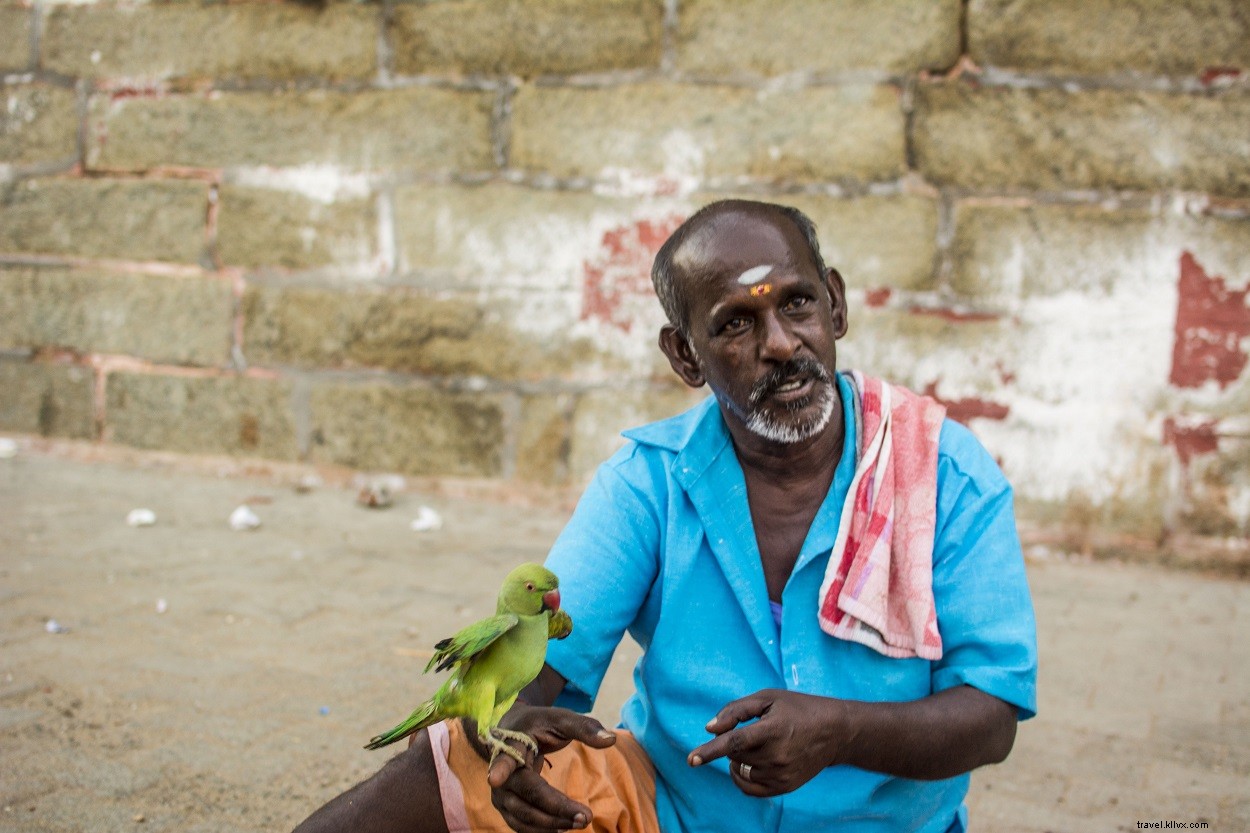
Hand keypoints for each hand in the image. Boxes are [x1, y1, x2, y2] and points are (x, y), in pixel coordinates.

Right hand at [475, 706, 616, 832]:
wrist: (513, 730)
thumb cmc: (540, 724)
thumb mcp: (562, 719)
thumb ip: (585, 728)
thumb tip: (611, 740)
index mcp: (512, 744)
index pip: (506, 759)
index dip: (501, 769)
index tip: (494, 779)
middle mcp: (501, 772)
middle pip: (525, 795)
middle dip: (555, 809)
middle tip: (586, 816)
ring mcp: (501, 793)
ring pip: (522, 816)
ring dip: (551, 824)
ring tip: (581, 822)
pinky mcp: (506, 806)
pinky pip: (521, 825)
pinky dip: (542, 830)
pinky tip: (564, 827)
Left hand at [687, 689, 844, 797]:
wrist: (834, 732)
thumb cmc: (797, 709)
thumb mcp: (768, 698)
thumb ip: (735, 711)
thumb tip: (709, 729)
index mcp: (773, 729)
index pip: (734, 742)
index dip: (710, 751)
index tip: (691, 760)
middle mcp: (778, 756)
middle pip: (734, 754)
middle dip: (733, 743)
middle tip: (753, 731)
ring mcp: (782, 775)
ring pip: (740, 770)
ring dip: (738, 759)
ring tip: (757, 745)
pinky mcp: (785, 787)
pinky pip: (749, 788)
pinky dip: (741, 776)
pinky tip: (748, 764)